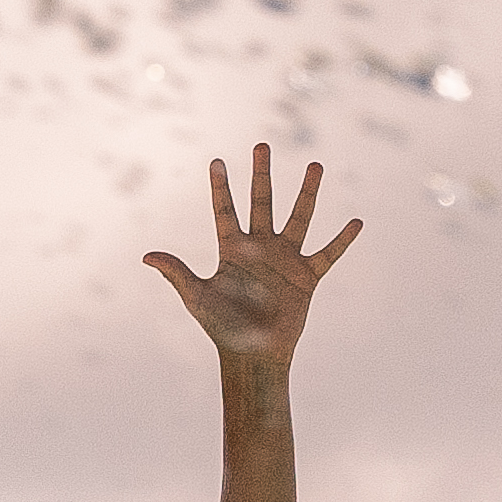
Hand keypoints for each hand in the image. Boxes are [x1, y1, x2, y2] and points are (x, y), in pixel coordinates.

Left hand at [141, 146, 359, 369]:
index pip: (224, 210)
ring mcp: (285, 260)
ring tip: (316, 165)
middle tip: (262, 145)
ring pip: (298, 217)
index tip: (216, 160)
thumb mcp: (196, 298)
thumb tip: (146, 255)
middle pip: (261, 202)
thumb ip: (176, 272)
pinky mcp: (306, 277)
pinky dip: (342, 240)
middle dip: (261, 174)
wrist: (253, 355)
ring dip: (307, 192)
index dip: (220, 187)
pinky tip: (356, 222)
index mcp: (232, 251)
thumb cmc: (221, 329)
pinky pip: (328, 254)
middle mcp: (260, 249)